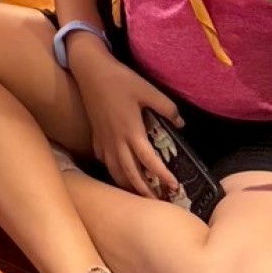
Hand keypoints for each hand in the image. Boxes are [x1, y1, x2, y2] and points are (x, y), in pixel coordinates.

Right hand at [69, 45, 182, 198]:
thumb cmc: (120, 80)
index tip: (174, 186)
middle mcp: (116, 140)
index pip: (149, 161)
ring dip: (127, 185)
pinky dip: (113, 170)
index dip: (162, 176)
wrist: (90, 71)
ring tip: (139, 194)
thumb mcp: (147, 90)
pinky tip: (119, 171)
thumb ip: (167, 107)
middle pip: (130, 174)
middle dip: (144, 191)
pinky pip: (104, 160)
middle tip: (158, 201)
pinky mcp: (95, 136)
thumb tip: (181, 123)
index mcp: (131, 131)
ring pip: (115, 171)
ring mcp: (104, 140)